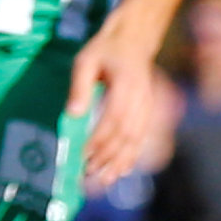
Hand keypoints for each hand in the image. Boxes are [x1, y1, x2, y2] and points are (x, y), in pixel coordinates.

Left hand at [67, 22, 162, 189]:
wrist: (135, 40)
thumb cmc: (105, 50)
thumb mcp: (85, 61)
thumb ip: (80, 87)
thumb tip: (73, 115)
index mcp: (126, 85)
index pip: (114, 119)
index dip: (99, 141)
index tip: (82, 156)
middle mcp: (141, 99)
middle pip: (126, 135)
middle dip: (107, 158)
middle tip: (87, 175)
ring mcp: (147, 107)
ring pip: (136, 140)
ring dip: (119, 163)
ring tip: (103, 181)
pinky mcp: (147, 113)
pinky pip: (142, 139)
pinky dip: (132, 157)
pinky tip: (120, 171)